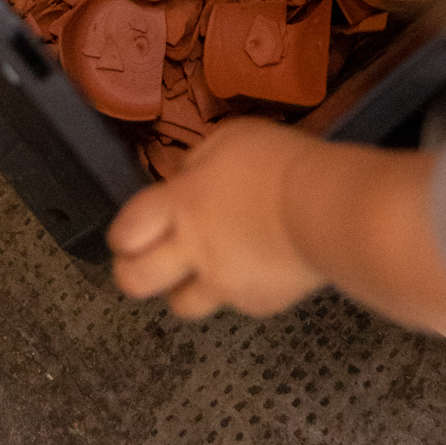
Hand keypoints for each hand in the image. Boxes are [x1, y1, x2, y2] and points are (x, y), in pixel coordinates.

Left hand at [108, 117, 327, 317]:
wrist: (324, 209)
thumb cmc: (277, 162)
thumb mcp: (230, 139)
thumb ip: (200, 162)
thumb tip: (186, 178)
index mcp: (182, 204)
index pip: (127, 230)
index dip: (121, 236)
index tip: (127, 235)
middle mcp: (193, 249)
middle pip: (137, 280)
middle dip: (132, 274)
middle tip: (144, 264)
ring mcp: (224, 283)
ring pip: (183, 305)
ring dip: (183, 289)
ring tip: (199, 271)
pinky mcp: (258, 304)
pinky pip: (235, 303)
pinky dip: (237, 290)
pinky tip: (255, 268)